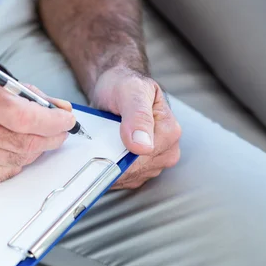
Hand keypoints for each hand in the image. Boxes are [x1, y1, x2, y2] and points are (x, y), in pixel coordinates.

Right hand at [0, 72, 75, 186]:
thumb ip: (21, 96)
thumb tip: (57, 110)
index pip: (22, 116)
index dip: (51, 120)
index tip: (67, 119)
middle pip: (24, 142)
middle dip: (51, 137)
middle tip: (60, 130)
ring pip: (19, 159)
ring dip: (34, 148)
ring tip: (31, 135)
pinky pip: (6, 172)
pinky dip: (16, 160)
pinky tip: (8, 147)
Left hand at [91, 67, 181, 188]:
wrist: (115, 87)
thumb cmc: (124, 85)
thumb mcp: (130, 92)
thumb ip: (138, 116)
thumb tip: (143, 145)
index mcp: (169, 132)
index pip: (143, 158)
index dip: (119, 156)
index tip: (100, 148)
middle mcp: (166, 150)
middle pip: (135, 171)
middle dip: (112, 161)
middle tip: (96, 143)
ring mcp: (153, 162)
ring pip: (127, 177)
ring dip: (108, 167)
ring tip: (99, 147)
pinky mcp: (139, 169)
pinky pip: (122, 179)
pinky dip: (107, 171)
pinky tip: (99, 157)